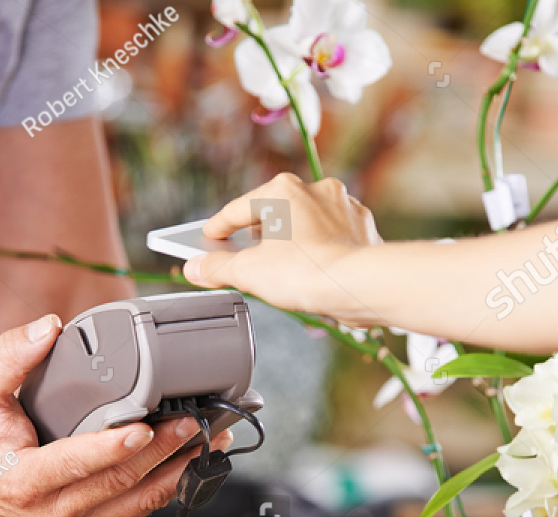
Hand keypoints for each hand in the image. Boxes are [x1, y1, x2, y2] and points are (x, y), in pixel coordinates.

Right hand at [0, 314, 225, 516]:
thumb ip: (10, 356)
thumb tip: (49, 326)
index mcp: (21, 482)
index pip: (76, 464)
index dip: (114, 446)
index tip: (146, 426)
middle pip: (119, 483)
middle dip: (165, 452)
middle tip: (198, 422)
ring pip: (136, 504)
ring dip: (178, 472)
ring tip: (209, 441)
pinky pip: (133, 514)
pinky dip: (165, 488)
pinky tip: (189, 463)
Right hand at [183, 174, 382, 321]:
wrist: (358, 285)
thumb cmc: (305, 272)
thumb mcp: (247, 272)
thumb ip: (217, 268)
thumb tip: (195, 268)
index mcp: (282, 189)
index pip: (239, 209)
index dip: (218, 228)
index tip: (208, 239)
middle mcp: (315, 189)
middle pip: (275, 213)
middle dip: (257, 234)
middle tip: (241, 255)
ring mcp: (342, 207)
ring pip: (306, 222)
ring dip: (291, 240)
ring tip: (277, 265)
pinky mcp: (361, 228)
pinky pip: (332, 236)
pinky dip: (319, 248)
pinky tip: (311, 267)